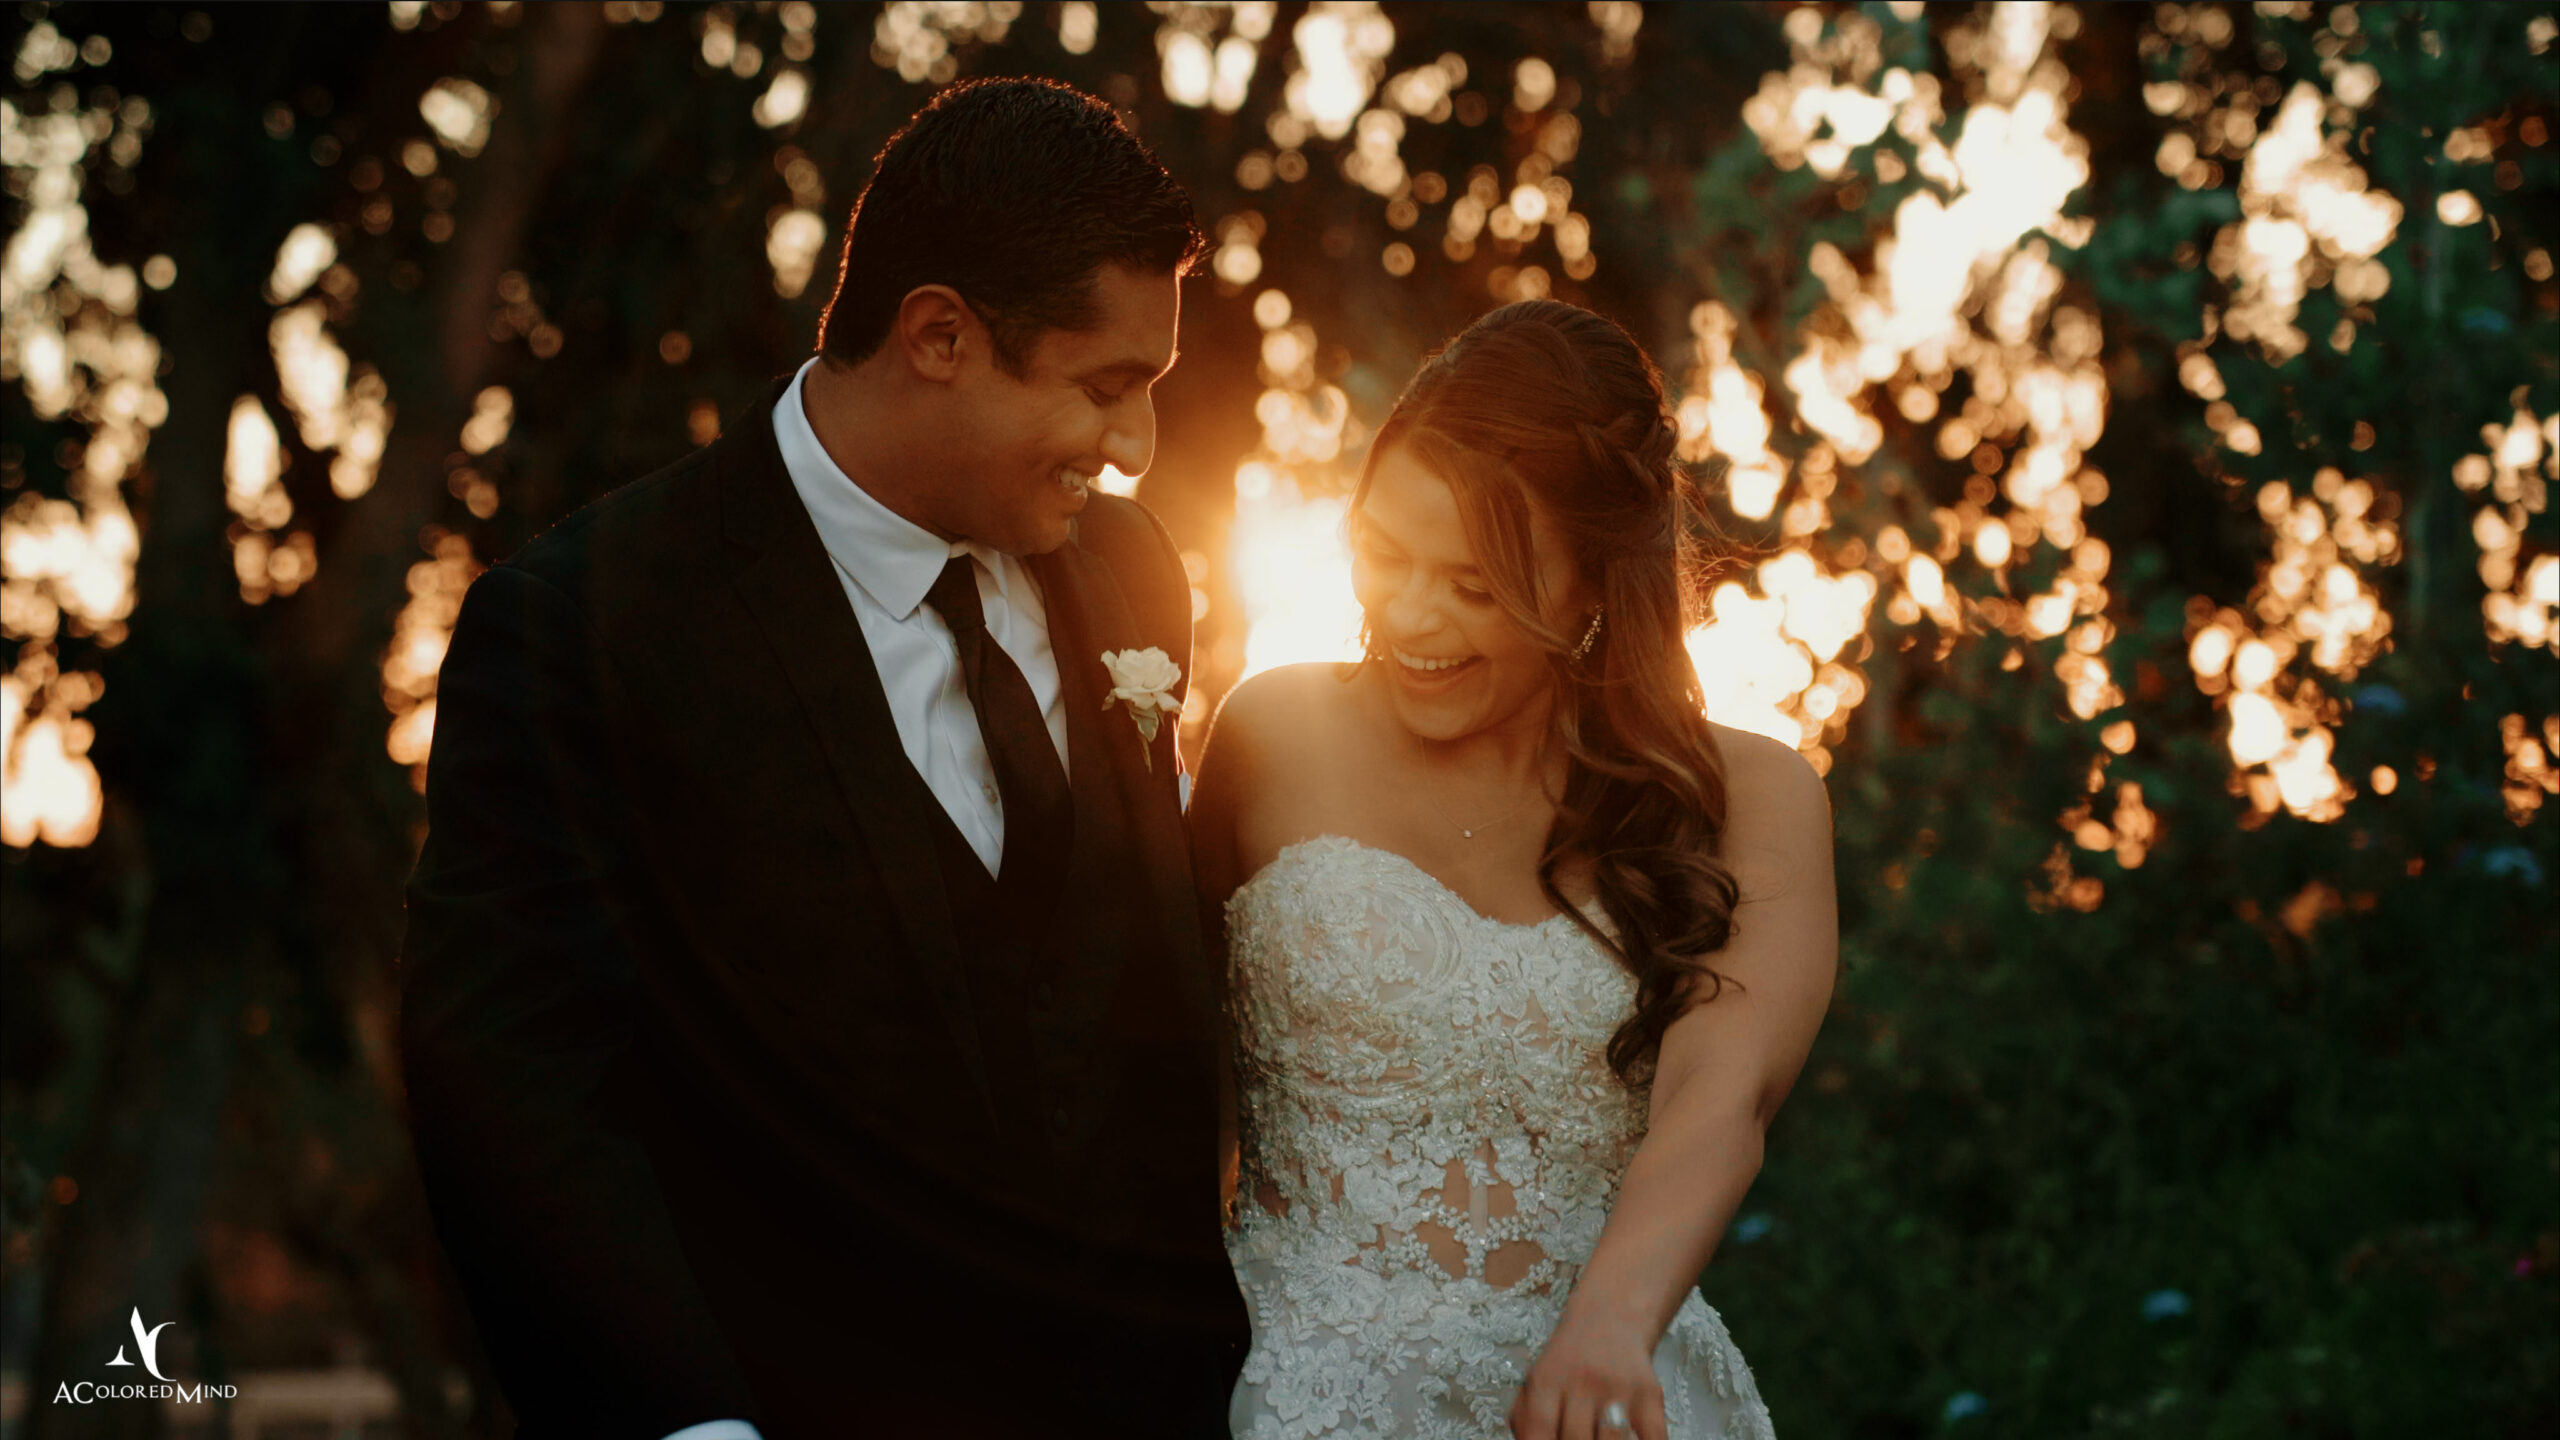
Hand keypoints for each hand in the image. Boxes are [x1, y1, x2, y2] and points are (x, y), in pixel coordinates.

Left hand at [1509, 1309, 1667, 1439]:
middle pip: (1576, 1439)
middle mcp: (1583, 1381)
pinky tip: (1631, 1438)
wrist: (1611, 1316)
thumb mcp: (1537, 1380)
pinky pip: (1651, 1437)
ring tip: (1598, 1437)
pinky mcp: (1650, 1395)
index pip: (1538, 1430)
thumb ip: (1526, 1419)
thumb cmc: (1570, 1360)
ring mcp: (1619, 1388)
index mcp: (1546, 1380)